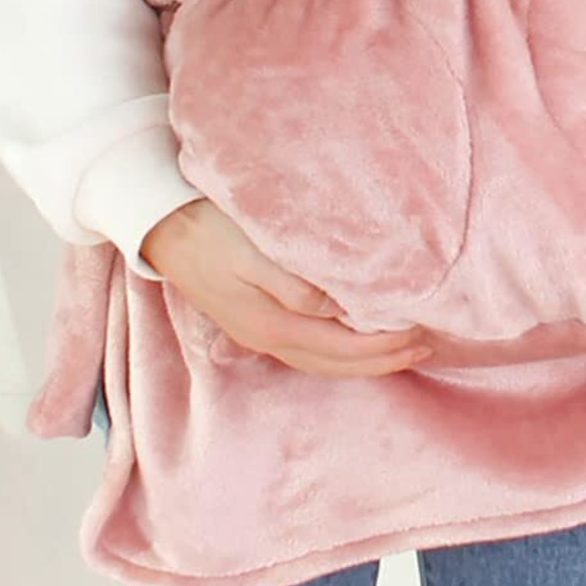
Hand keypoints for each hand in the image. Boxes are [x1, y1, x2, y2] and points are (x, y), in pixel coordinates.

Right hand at [140, 198, 433, 376]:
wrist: (158, 222)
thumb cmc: (210, 227)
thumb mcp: (253, 253)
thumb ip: (297, 286)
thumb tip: (342, 311)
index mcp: (271, 324)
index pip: (342, 348)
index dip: (385, 345)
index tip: (423, 332)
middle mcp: (265, 337)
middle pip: (334, 363)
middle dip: (381, 360)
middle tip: (426, 346)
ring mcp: (255, 331)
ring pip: (320, 360)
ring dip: (361, 359)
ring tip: (398, 346)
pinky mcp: (250, 317)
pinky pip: (306, 345)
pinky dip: (337, 348)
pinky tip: (351, 332)